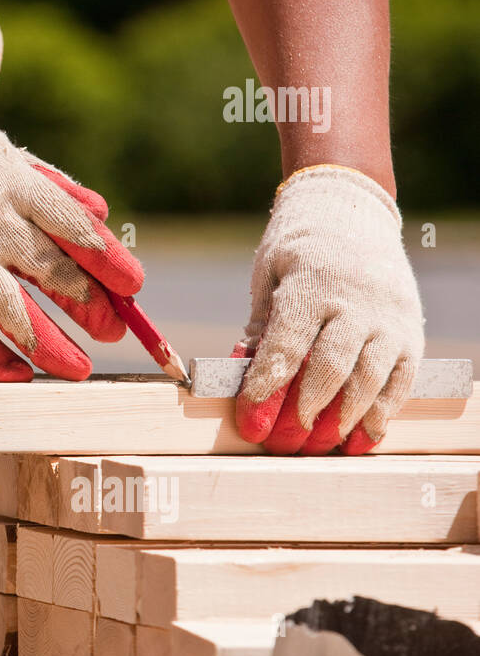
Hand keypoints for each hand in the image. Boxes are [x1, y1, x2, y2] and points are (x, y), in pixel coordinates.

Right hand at [0, 101, 142, 380]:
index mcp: (14, 186)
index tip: (132, 285)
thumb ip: (50, 184)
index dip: (107, 258)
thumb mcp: (1, 151)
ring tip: (77, 369)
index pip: (73, 227)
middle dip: (88, 305)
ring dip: (49, 346)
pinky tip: (12, 375)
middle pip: (52, 272)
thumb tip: (101, 214)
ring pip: (13, 313)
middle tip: (112, 330)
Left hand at [235, 165, 423, 454]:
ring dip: (345, 418)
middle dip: (306, 410)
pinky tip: (364, 436)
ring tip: (322, 445)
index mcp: (310, 285)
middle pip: (330, 367)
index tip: (250, 419)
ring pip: (370, 377)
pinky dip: (384, 411)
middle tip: (286, 441)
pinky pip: (401, 378)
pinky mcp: (410, 329)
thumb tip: (246, 373)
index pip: (286, 346)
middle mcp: (354, 302)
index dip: (267, 387)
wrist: (349, 210)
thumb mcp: (268, 274)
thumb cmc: (296, 248)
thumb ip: (261, 323)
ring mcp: (387, 317)